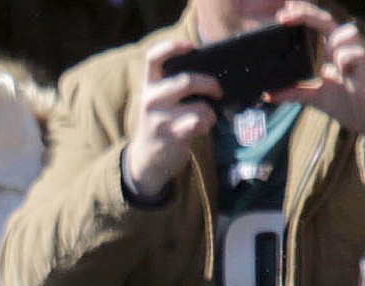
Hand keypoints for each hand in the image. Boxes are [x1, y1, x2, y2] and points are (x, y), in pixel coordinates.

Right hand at [122, 37, 219, 201]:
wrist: (146, 159)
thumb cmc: (162, 123)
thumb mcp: (160, 100)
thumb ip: (176, 84)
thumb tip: (212, 73)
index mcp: (149, 85)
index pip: (153, 57)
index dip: (172, 47)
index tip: (190, 47)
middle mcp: (151, 100)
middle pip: (187, 81)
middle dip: (210, 84)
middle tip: (217, 91)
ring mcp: (160, 120)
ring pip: (200, 106)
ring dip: (210, 111)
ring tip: (205, 117)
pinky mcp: (172, 136)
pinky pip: (200, 122)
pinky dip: (207, 124)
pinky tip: (202, 128)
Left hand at [272, 3, 364, 148]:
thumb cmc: (348, 104)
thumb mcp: (314, 98)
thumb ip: (294, 92)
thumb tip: (268, 94)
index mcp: (331, 53)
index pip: (316, 26)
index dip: (302, 16)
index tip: (281, 15)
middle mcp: (342, 51)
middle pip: (326, 22)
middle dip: (307, 14)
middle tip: (285, 14)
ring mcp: (354, 59)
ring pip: (347, 32)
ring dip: (332, 36)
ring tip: (319, 49)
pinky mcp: (364, 71)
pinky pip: (354, 55)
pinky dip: (345, 57)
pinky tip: (338, 67)